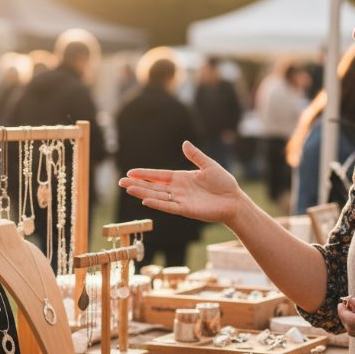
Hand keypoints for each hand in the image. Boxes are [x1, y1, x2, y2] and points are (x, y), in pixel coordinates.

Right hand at [119, 141, 245, 225]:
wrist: (233, 200)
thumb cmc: (223, 183)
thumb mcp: (208, 165)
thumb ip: (195, 156)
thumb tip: (184, 143)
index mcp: (181, 178)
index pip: (158, 176)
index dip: (145, 174)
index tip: (130, 172)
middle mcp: (178, 190)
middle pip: (153, 186)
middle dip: (137, 184)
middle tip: (120, 182)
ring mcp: (180, 200)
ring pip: (157, 196)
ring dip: (142, 193)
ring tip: (128, 189)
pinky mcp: (186, 210)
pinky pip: (169, 206)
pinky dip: (157, 204)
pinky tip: (145, 200)